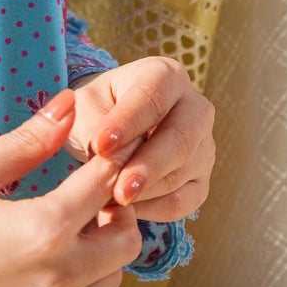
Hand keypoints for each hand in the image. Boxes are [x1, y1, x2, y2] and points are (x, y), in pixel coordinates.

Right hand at [0, 88, 143, 286]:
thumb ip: (27, 140)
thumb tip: (67, 104)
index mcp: (46, 227)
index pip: (104, 185)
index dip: (109, 161)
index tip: (102, 151)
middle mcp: (60, 276)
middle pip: (127, 238)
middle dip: (117, 209)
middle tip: (89, 193)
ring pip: (114, 278)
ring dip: (105, 249)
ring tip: (73, 227)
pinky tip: (58, 267)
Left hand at [68, 57, 214, 220]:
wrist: (108, 130)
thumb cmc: (95, 110)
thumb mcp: (84, 107)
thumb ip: (92, 126)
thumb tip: (110, 157)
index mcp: (165, 75)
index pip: (152, 97)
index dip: (127, 122)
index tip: (100, 145)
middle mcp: (195, 107)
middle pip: (181, 139)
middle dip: (148, 166)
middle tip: (119, 189)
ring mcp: (203, 146)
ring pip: (183, 173)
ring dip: (148, 192)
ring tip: (111, 203)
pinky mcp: (200, 180)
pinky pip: (184, 201)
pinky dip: (155, 210)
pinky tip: (126, 211)